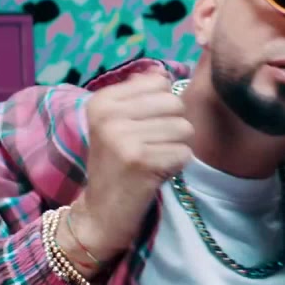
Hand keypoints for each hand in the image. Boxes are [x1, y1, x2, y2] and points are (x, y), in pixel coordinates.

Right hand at [74, 73, 193, 262]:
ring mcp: (125, 139)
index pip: (159, 83)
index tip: (143, 127)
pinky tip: (155, 174)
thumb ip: (139, 95)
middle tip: (152, 147)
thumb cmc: (116, 164)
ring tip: (153, 160)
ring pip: (184, 128)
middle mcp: (109, 116)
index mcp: (102, 101)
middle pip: (175, 103)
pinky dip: (176, 166)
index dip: (162, 106)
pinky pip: (185, 153)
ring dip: (176, 148)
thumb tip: (165, 71)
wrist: (100, 213)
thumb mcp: (117, 124)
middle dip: (173, 127)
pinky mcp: (143, 162)